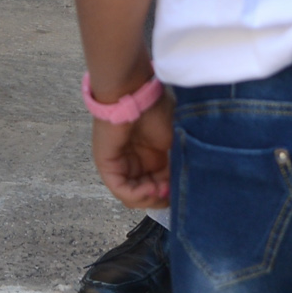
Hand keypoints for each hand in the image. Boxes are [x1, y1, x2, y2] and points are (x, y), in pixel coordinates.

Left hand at [90, 89, 173, 209]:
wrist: (135, 93)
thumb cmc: (156, 110)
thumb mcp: (174, 142)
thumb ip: (177, 165)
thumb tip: (184, 186)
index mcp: (150, 158)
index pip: (159, 187)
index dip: (170, 193)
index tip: (181, 189)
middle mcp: (134, 164)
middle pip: (146, 195)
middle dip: (160, 198)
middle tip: (170, 192)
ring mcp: (119, 166)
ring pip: (132, 197)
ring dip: (149, 199)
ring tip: (160, 191)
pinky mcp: (107, 166)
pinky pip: (121, 189)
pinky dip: (137, 195)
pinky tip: (150, 189)